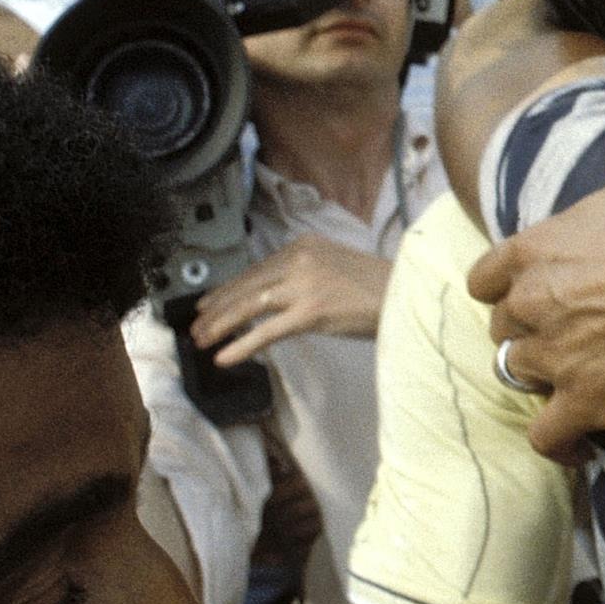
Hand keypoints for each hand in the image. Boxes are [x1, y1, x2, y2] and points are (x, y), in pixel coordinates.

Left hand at [189, 234, 391, 366]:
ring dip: (221, 326)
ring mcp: (304, 285)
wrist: (409, 294)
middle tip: (196, 329)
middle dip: (216, 310)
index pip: (254, 269)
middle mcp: (300, 259)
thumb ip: (304, 272)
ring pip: (249, 306)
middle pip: (245, 286)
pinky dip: (241, 346)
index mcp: (304, 245)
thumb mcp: (335, 266)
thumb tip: (270, 296)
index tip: (207, 306)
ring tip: (202, 342)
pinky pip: (266, 332)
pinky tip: (224, 358)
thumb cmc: (378, 287)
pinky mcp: (311, 312)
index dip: (226, 290)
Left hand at [472, 90, 604, 464]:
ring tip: (580, 380)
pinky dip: (560, 442)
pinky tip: (582, 440)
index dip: (506, 291)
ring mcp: (555, 360)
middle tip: (570, 337)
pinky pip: (548, 438)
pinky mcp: (584, 405)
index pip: (484, 281)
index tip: (534, 295)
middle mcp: (533, 306)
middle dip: (529, 335)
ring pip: (521, 379)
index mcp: (535, 251)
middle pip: (502, 333)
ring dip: (545, 380)